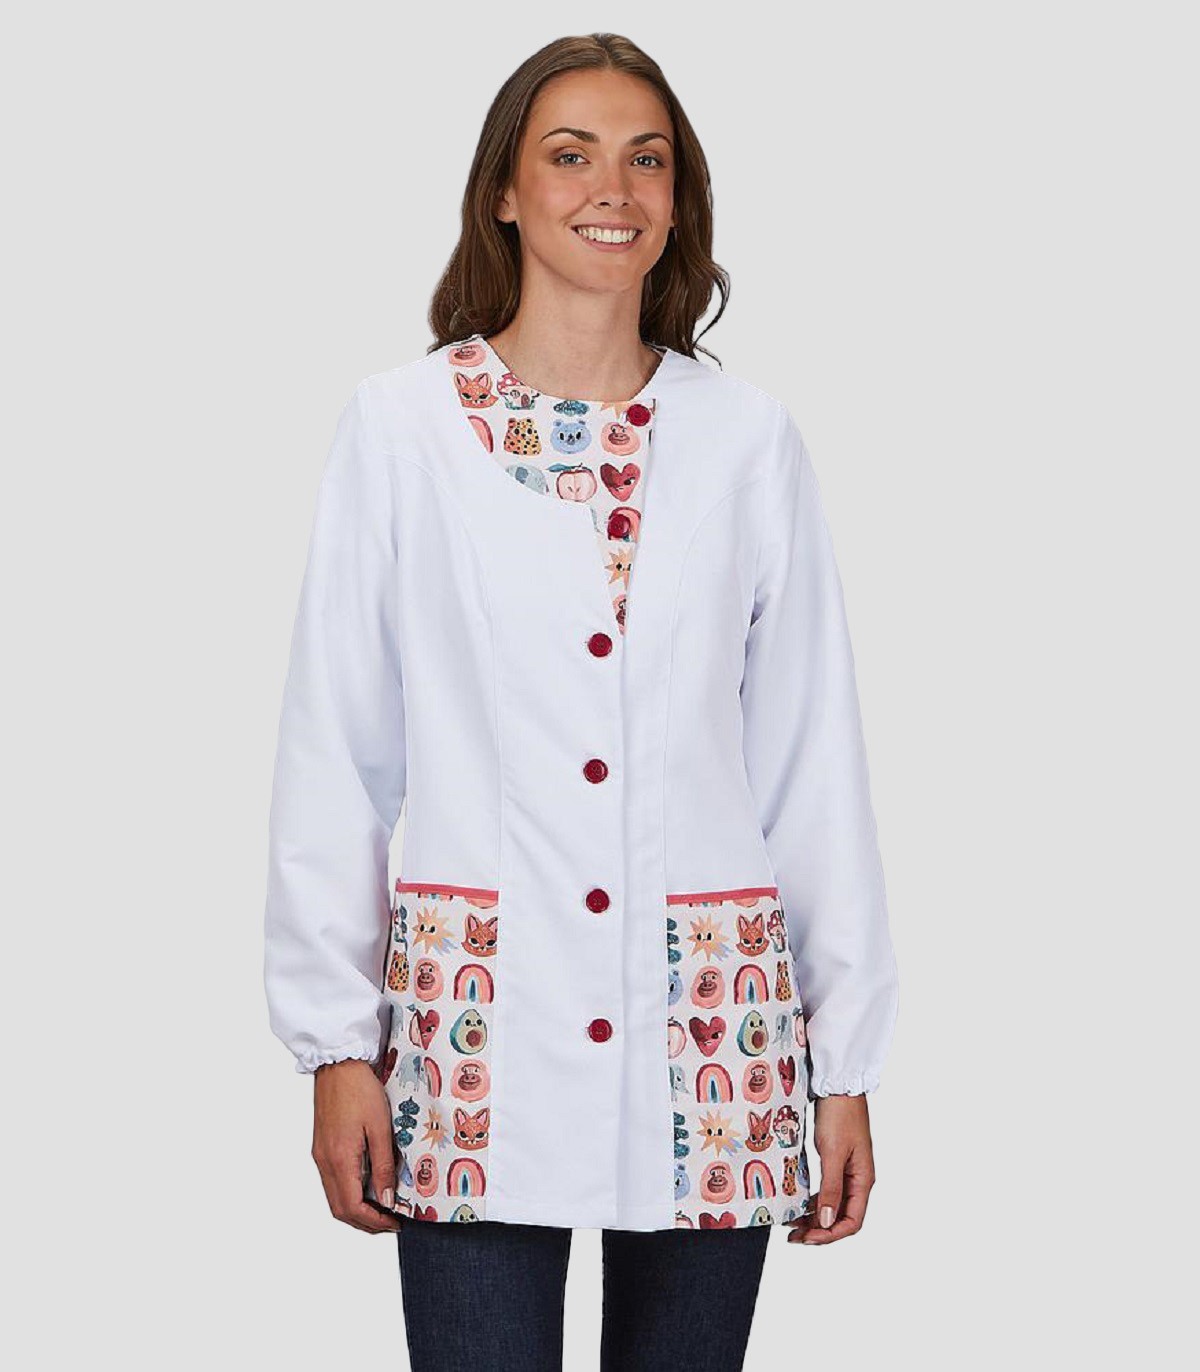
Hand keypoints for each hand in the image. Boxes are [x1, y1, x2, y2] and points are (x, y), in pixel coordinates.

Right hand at [311, 1059, 399, 1232]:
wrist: (338, 1065)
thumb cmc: (360, 1090)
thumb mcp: (381, 1127)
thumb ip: (383, 1166)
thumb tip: (386, 1200)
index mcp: (339, 1159)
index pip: (352, 1208)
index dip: (374, 1222)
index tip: (395, 1222)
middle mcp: (324, 1162)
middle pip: (340, 1210)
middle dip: (365, 1222)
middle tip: (390, 1221)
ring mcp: (320, 1156)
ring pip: (334, 1198)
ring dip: (356, 1210)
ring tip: (382, 1208)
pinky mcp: (321, 1148)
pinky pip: (332, 1183)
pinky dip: (349, 1193)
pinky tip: (367, 1187)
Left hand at [786, 1094, 875, 1245]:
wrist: (838, 1085)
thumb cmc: (840, 1115)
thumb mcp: (832, 1153)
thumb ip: (830, 1188)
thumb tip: (826, 1221)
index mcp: (863, 1180)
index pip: (852, 1222)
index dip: (830, 1234)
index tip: (807, 1238)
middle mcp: (858, 1179)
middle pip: (842, 1217)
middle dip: (820, 1230)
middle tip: (794, 1236)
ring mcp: (848, 1170)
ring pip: (833, 1205)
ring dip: (815, 1217)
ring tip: (792, 1224)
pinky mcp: (837, 1161)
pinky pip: (827, 1190)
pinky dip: (814, 1200)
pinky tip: (799, 1204)